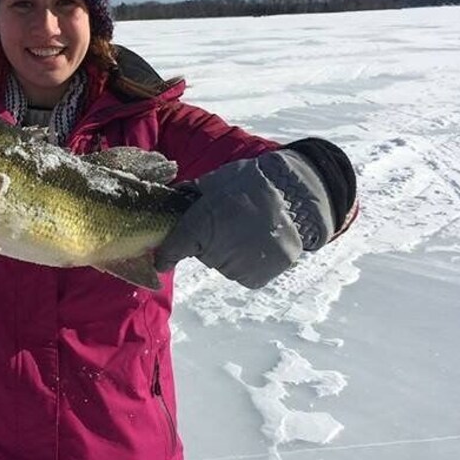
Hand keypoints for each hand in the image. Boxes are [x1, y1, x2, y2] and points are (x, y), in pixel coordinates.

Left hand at [154, 150, 333, 287]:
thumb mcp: (214, 182)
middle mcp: (215, 251)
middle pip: (203, 254)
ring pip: (224, 264)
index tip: (163, 259)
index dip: (166, 254)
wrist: (296, 196)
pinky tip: (261, 243)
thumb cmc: (252, 183)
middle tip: (230, 221)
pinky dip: (249, 262)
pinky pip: (244, 273)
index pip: (172, 250)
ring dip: (231, 252)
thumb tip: (174, 198)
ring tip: (250, 230)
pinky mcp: (256, 277)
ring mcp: (237, 267)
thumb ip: (191, 195)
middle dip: (210, 241)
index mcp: (199, 226)